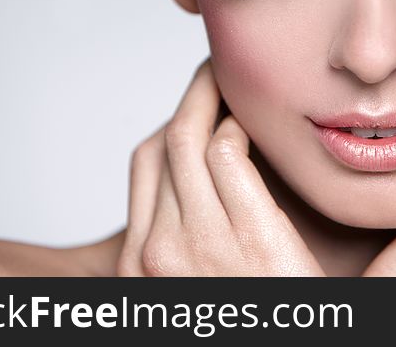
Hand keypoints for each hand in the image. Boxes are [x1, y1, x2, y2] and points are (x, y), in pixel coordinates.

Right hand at [116, 57, 324, 275]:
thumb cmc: (251, 322)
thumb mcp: (199, 283)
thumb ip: (190, 239)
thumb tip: (200, 184)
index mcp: (137, 267)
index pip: (146, 167)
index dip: (172, 124)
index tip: (199, 105)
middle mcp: (155, 254)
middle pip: (161, 147)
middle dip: (191, 101)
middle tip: (216, 74)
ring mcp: (196, 245)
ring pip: (186, 139)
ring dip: (209, 97)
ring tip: (235, 80)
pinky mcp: (250, 237)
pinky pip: (226, 153)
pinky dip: (238, 125)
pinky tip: (257, 123)